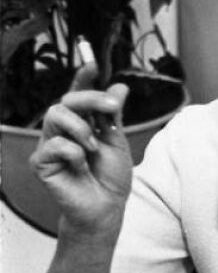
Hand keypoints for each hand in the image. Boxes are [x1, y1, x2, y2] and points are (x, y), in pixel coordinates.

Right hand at [30, 63, 131, 236]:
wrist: (106, 208)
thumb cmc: (110, 178)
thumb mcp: (117, 142)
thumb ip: (114, 116)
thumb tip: (120, 87)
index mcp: (81, 123)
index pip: (78, 95)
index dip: (83, 78)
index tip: (92, 64)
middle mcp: (62, 131)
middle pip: (66, 100)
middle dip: (91, 99)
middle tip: (113, 108)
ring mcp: (49, 145)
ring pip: (56, 115)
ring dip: (82, 129)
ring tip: (94, 148)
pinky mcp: (41, 163)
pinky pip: (54, 144)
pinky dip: (74, 153)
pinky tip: (80, 166)